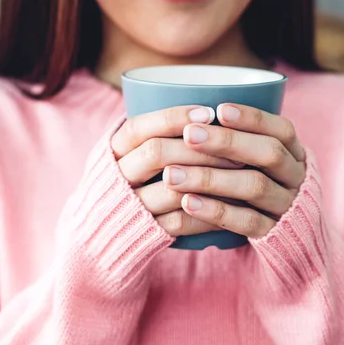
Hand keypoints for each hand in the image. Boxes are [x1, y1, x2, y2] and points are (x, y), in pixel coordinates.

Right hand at [111, 106, 242, 236]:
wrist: (101, 235)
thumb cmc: (127, 183)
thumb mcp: (128, 155)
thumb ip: (154, 134)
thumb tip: (207, 109)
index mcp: (113, 150)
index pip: (140, 127)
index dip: (174, 117)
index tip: (209, 112)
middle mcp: (117, 176)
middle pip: (156, 154)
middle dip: (199, 148)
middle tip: (237, 147)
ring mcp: (131, 206)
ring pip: (171, 189)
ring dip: (210, 180)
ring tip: (243, 172)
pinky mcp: (146, 233)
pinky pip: (181, 222)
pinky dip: (209, 212)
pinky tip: (234, 204)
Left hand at [163, 104, 305, 238]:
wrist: (287, 237)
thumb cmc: (258, 183)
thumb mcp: (257, 160)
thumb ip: (236, 140)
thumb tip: (190, 116)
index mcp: (294, 153)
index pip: (281, 130)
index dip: (252, 118)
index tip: (219, 109)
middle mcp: (295, 178)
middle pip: (269, 154)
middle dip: (227, 142)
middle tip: (189, 135)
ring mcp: (286, 207)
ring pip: (255, 187)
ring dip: (211, 178)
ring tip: (173, 173)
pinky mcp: (272, 234)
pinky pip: (246, 221)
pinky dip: (215, 210)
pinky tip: (187, 202)